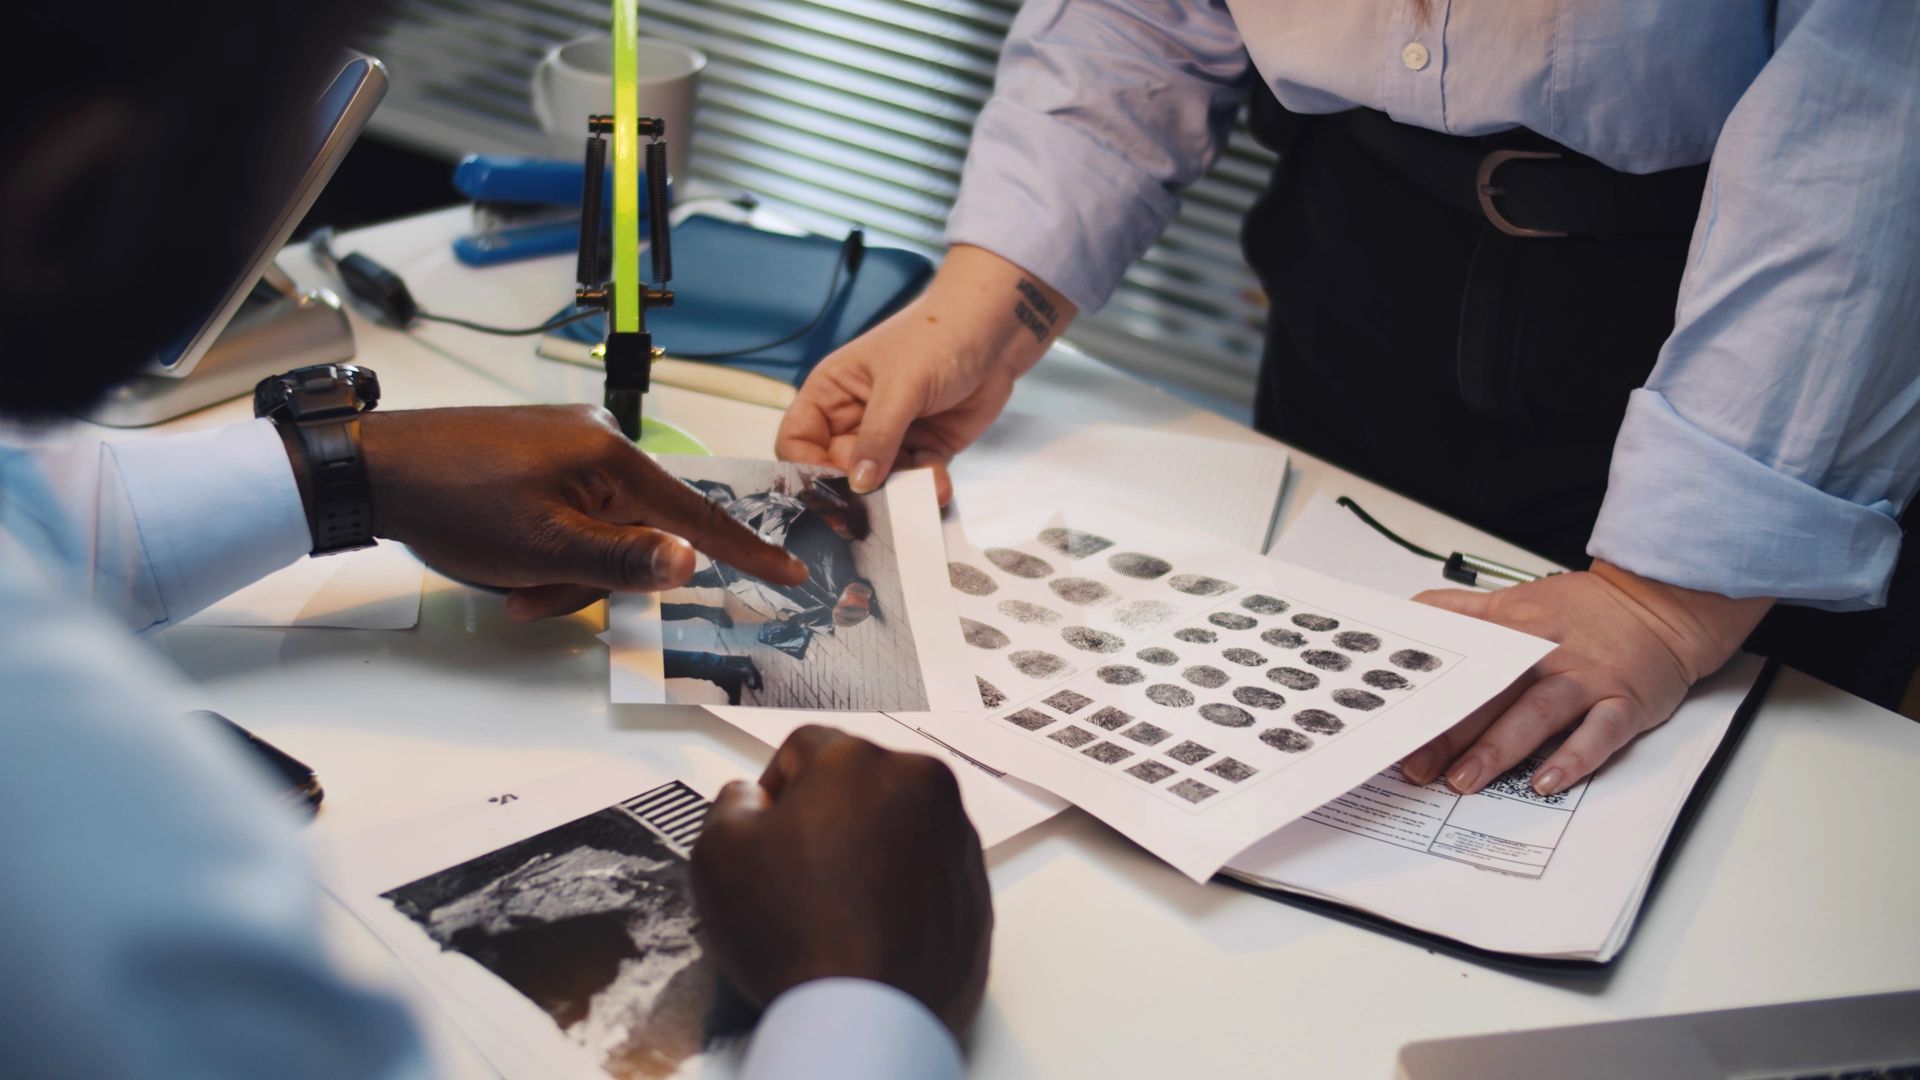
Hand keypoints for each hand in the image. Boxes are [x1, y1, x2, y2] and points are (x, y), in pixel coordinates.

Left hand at [345, 404, 805, 618]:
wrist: (376, 465)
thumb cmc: (457, 502)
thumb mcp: (547, 549)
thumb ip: (625, 560)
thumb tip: (691, 560)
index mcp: (613, 457)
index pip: (696, 515)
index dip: (745, 552)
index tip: (791, 571)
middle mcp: (598, 439)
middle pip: (635, 531)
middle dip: (589, 577)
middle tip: (532, 596)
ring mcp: (564, 443)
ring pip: (595, 528)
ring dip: (559, 568)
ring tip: (508, 582)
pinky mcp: (536, 450)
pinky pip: (567, 510)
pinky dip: (544, 545)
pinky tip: (504, 553)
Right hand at [691, 726, 992, 1037]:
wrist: (865, 1017)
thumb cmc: (796, 934)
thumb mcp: (720, 855)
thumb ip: (731, 805)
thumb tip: (749, 800)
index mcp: (860, 761)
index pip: (806, 746)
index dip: (775, 785)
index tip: (766, 823)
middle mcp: (921, 786)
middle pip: (860, 781)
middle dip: (827, 814)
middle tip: (796, 868)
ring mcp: (957, 839)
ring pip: (899, 824)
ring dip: (869, 848)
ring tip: (834, 905)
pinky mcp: (976, 890)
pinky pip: (929, 871)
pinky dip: (902, 887)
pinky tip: (868, 925)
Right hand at [775, 245, 1075, 501]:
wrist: (995, 331)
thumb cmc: (938, 336)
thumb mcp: (900, 385)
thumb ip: (877, 437)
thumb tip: (857, 485)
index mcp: (831, 392)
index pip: (797, 440)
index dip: (805, 468)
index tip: (827, 490)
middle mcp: (854, 417)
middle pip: (836, 470)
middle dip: (854, 491)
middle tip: (873, 510)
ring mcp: (891, 435)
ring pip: (878, 482)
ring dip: (896, 494)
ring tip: (914, 496)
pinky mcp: (925, 447)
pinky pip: (916, 479)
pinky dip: (926, 487)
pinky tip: (938, 486)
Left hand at [1401, 559, 1771, 795]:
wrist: (1662, 602)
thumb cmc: (1586, 610)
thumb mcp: (1517, 599)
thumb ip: (1463, 609)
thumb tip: (1412, 612)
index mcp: (1515, 632)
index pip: (1463, 666)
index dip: (1429, 698)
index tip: (1397, 725)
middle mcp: (1548, 656)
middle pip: (1491, 695)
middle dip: (1450, 734)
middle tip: (1417, 768)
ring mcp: (1587, 679)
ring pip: (1537, 714)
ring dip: (1500, 749)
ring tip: (1466, 780)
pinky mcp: (1625, 702)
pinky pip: (1600, 732)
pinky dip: (1575, 758)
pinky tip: (1547, 782)